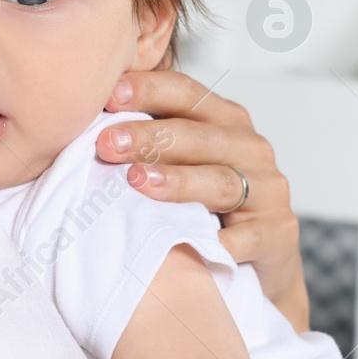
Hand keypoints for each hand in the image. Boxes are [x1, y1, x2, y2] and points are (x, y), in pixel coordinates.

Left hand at [96, 70, 308, 331]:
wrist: (259, 269)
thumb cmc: (207, 209)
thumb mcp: (181, 165)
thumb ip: (147, 139)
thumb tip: (80, 116)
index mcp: (226, 122)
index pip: (187, 93)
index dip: (149, 89)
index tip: (107, 96)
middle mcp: (251, 148)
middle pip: (200, 136)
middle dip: (150, 136)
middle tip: (105, 145)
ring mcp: (269, 191)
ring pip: (220, 180)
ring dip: (177, 181)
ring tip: (136, 182)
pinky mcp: (277, 234)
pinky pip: (246, 237)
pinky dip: (218, 240)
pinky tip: (188, 243)